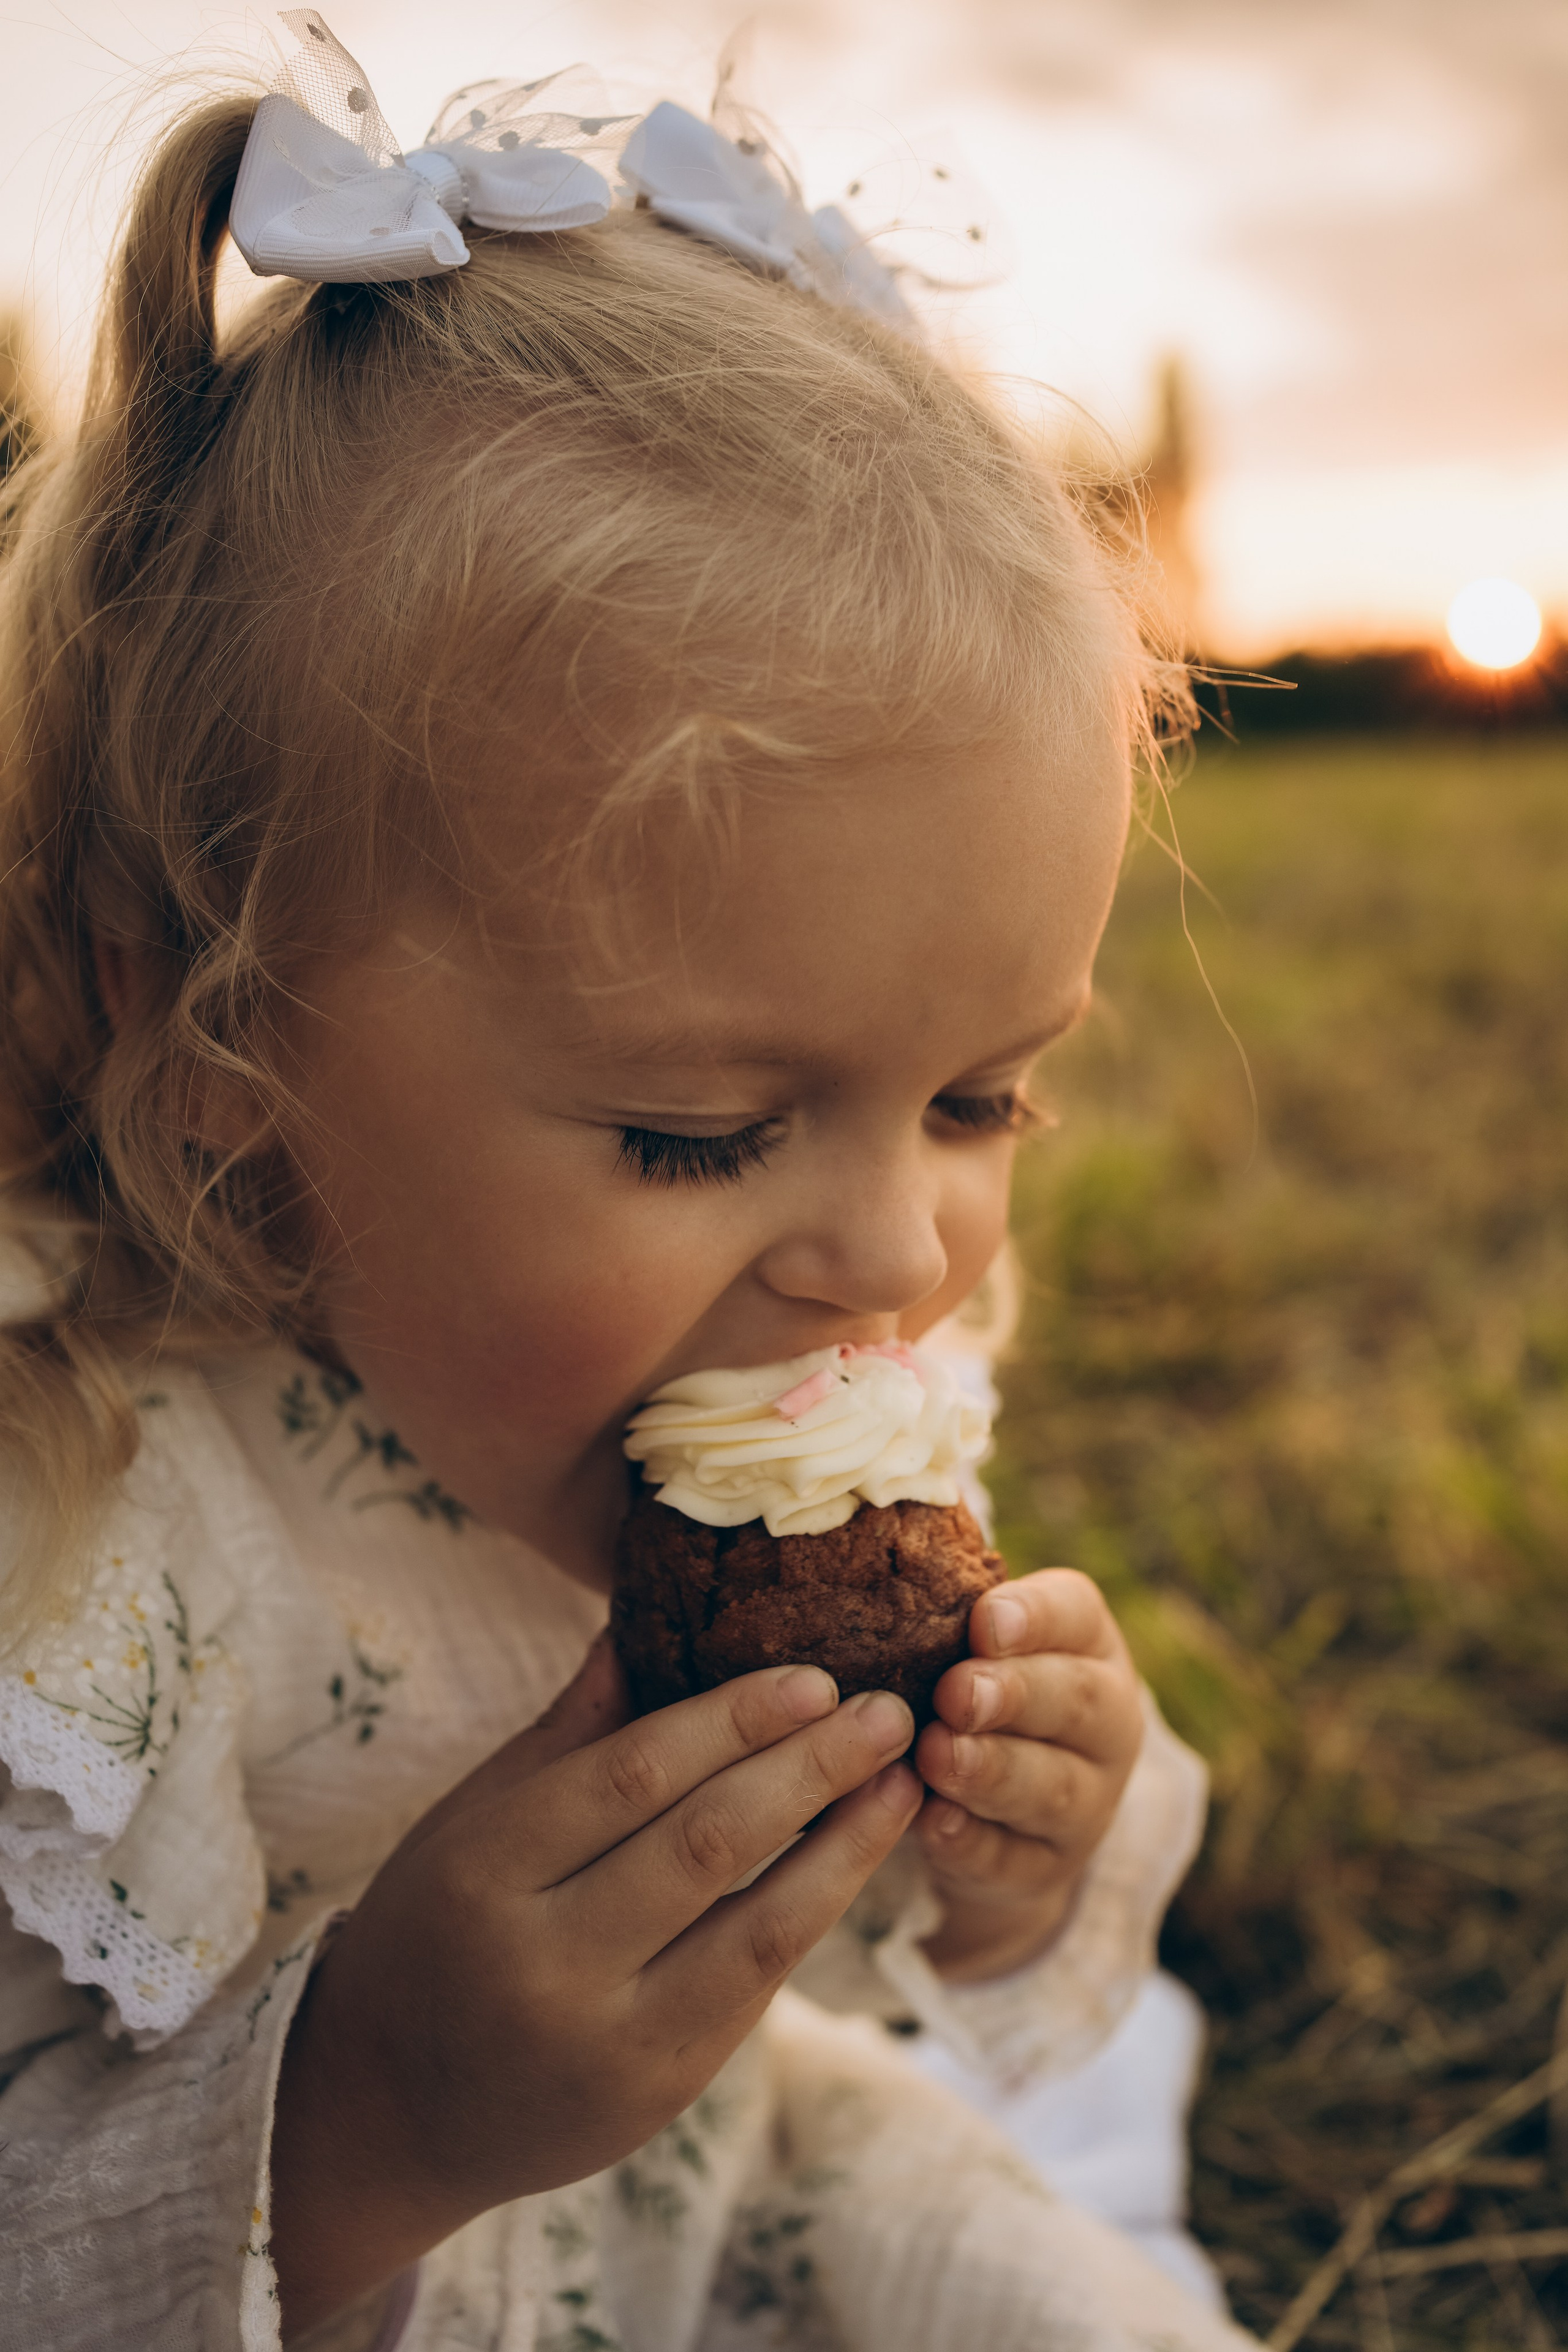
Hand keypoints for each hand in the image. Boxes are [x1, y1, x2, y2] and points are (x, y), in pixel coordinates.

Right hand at [270, 1639, 920, 2336]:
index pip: (632, 1776)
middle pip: (706, 1844)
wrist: (390, 2109)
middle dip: (812, 1769)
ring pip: (754, 1928)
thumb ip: (564, 1733)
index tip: (812, 1676)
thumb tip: (637, 1621)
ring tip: (904, 1784)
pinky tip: (855, 1861)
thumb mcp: (470, 1820)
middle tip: (888, 1711)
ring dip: (845, 1849)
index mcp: (486, 1870)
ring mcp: (604, 2039)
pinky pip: (754, 1991)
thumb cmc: (435, 1930)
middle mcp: (543, 1960)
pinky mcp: (656, 2094)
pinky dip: (812, 1916)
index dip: (733, 1720)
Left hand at [913, 1570, 1142, 1982]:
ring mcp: (1086, 1801)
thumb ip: (944, 1610)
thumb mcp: (972, 1646)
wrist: (1001, 1817)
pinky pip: (1014, 1857)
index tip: (985, 1619)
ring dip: (992, 1770)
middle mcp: (1104, 1719)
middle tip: (956, 1692)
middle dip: (1014, 1695)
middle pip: (1073, 1702)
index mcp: (1086, 1643)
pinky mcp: (1046, 1868)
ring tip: (935, 1757)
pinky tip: (933, 1824)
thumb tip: (866, 1551)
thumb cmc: (972, 1692)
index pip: (1075, 1615)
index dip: (1034, 1617)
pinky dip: (973, 1842)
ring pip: (1051, 1786)